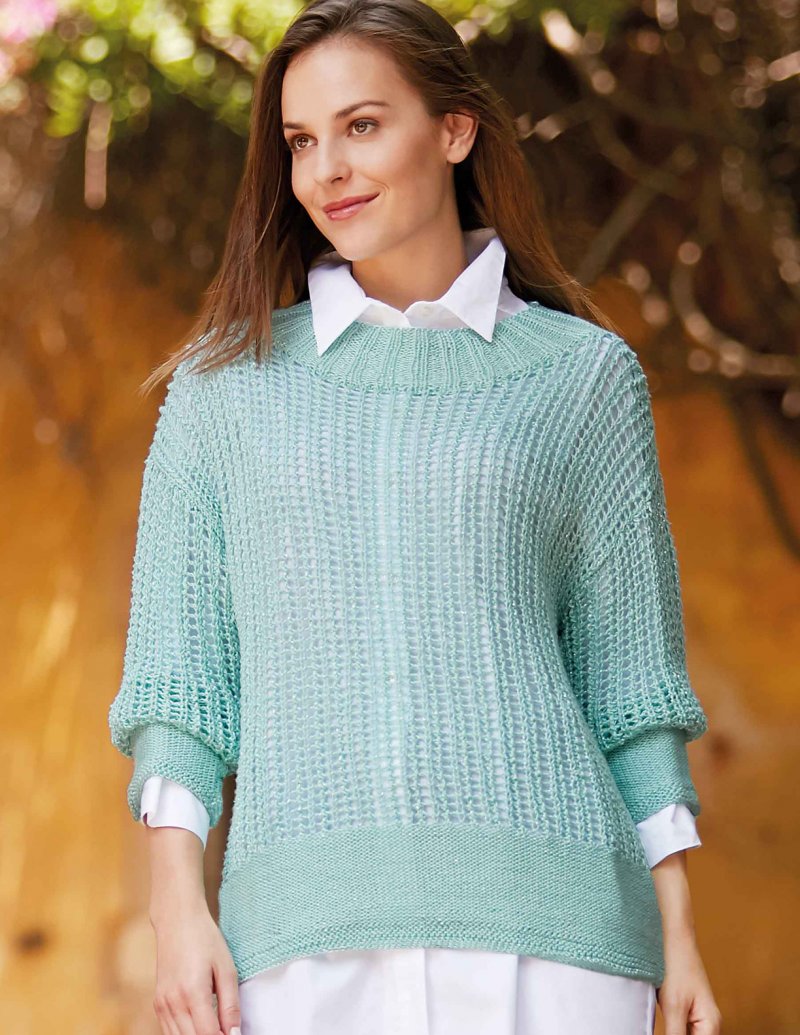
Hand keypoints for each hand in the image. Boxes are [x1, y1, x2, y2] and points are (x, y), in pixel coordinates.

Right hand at [151, 902, 240, 1034]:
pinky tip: (199, 1026)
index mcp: (193, 992)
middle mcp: (173, 1002)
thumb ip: (230, 1004)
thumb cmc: (205, 939)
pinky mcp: (157, 1003)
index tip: (234, 1034)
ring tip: (216, 1027)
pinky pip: (169, 1031)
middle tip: (227, 1031)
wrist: (177, 920)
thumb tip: (235, 1034)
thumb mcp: (226, 968)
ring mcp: (162, 1004)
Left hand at [657, 929, 721, 1034]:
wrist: (673, 937)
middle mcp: (709, 1024)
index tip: (669, 1031)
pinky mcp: (686, 1009)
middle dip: (675, 1034)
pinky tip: (661, 1023)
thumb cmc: (676, 966)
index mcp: (711, 1026)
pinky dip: (672, 1029)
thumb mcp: (673, 1007)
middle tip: (665, 1023)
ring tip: (665, 1019)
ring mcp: (698, 1017)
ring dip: (674, 1032)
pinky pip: (681, 1029)